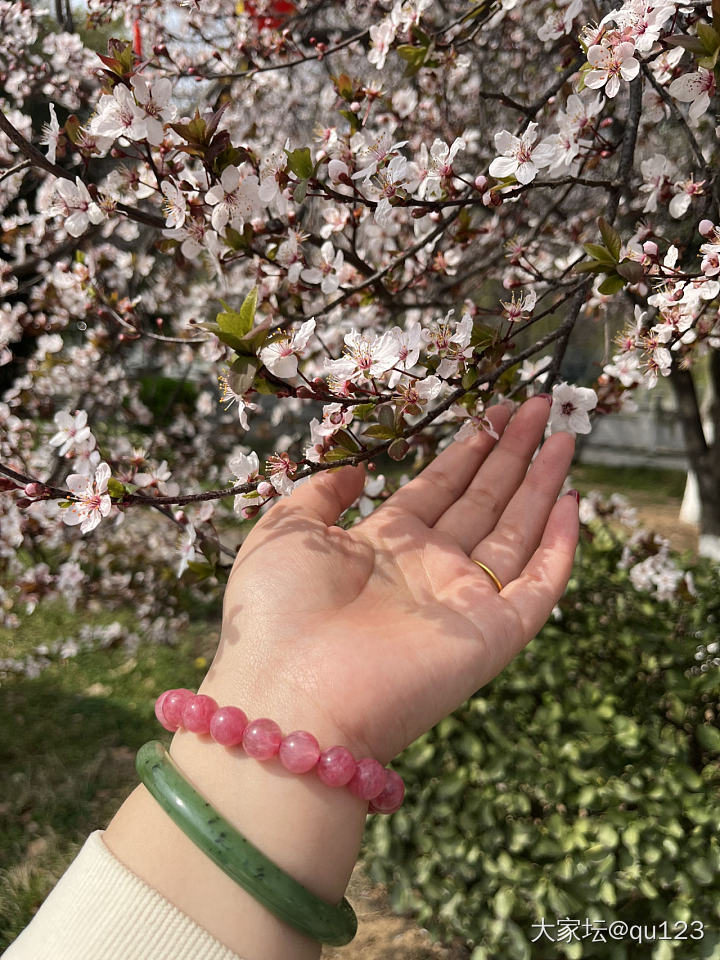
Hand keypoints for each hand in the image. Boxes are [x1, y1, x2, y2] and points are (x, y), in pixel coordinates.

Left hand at [206, 396, 577, 765]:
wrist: (291, 695)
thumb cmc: (277, 612)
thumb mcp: (286, 532)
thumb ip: (321, 494)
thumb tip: (355, 469)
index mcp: (385, 544)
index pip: (440, 487)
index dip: (468, 448)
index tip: (493, 410)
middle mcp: (430, 569)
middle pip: (484, 500)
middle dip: (513, 453)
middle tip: (540, 404)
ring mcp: (465, 601)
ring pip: (517, 531)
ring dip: (543, 484)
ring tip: (564, 435)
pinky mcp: (494, 635)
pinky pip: (538, 585)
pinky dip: (560, 547)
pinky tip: (574, 502)